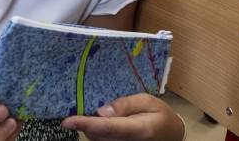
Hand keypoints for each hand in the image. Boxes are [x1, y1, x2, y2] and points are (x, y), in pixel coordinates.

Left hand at [60, 94, 184, 140]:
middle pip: (97, 135)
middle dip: (86, 123)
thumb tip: (101, 110)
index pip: (107, 128)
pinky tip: (99, 122)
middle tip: (82, 108)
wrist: (171, 135)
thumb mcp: (148, 101)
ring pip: (96, 139)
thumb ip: (126, 104)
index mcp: (139, 130)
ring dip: (90, 128)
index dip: (86, 124)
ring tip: (97, 114)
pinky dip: (95, 132)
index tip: (67, 121)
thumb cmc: (160, 115)